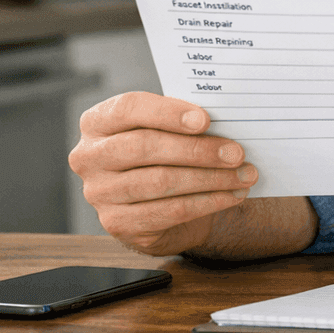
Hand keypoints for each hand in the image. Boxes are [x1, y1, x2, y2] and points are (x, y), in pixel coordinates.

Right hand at [68, 91, 257, 255]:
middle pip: (144, 147)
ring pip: (160, 182)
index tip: (205, 120)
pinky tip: (232, 195)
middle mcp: (89, 157)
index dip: (167, 113)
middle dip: (197, 150)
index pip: (127, 109)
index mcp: (98, 122)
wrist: (155, 203)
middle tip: (237, 153)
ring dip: (210, 179)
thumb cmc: (164, 153)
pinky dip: (207, 202)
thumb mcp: (167, 130)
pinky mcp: (117, 223)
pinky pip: (169, 211)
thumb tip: (227, 121)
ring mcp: (98, 193)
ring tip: (244, 175)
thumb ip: (183, 121)